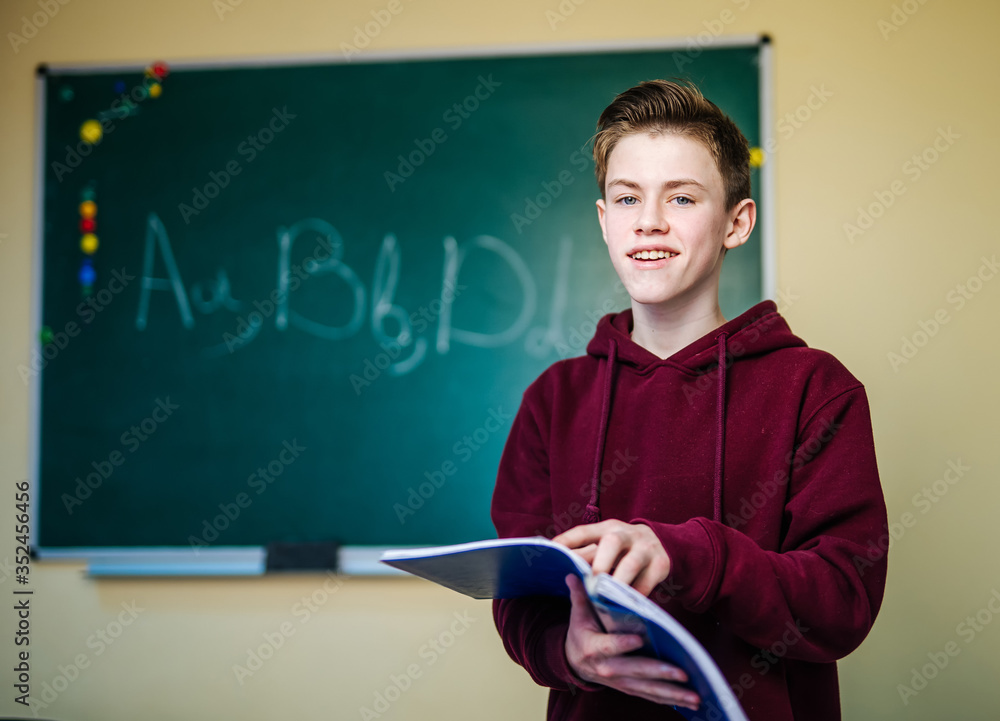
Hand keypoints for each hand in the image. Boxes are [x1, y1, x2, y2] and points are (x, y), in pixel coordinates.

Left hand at [553, 520, 670, 596]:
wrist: (661, 542)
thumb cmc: (623, 548)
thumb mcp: (606, 544)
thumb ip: (586, 552)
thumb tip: (558, 561)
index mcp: (607, 528)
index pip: (584, 532)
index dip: (567, 541)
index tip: (552, 552)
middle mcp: (626, 534)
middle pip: (612, 542)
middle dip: (600, 563)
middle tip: (590, 582)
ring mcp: (645, 547)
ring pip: (631, 563)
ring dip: (617, 581)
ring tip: (607, 597)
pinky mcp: (661, 563)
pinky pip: (648, 581)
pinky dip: (636, 594)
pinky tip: (626, 604)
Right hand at [563, 575, 699, 708]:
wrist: (573, 662)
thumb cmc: (581, 633)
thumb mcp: (578, 614)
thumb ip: (580, 596)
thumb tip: (574, 574)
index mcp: (594, 648)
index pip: (609, 646)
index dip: (623, 643)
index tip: (639, 639)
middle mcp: (608, 669)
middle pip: (636, 671)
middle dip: (660, 673)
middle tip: (682, 673)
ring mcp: (620, 682)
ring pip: (648, 689)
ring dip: (673, 694)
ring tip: (695, 697)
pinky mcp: (630, 688)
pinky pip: (652, 696)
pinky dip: (672, 700)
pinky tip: (692, 702)